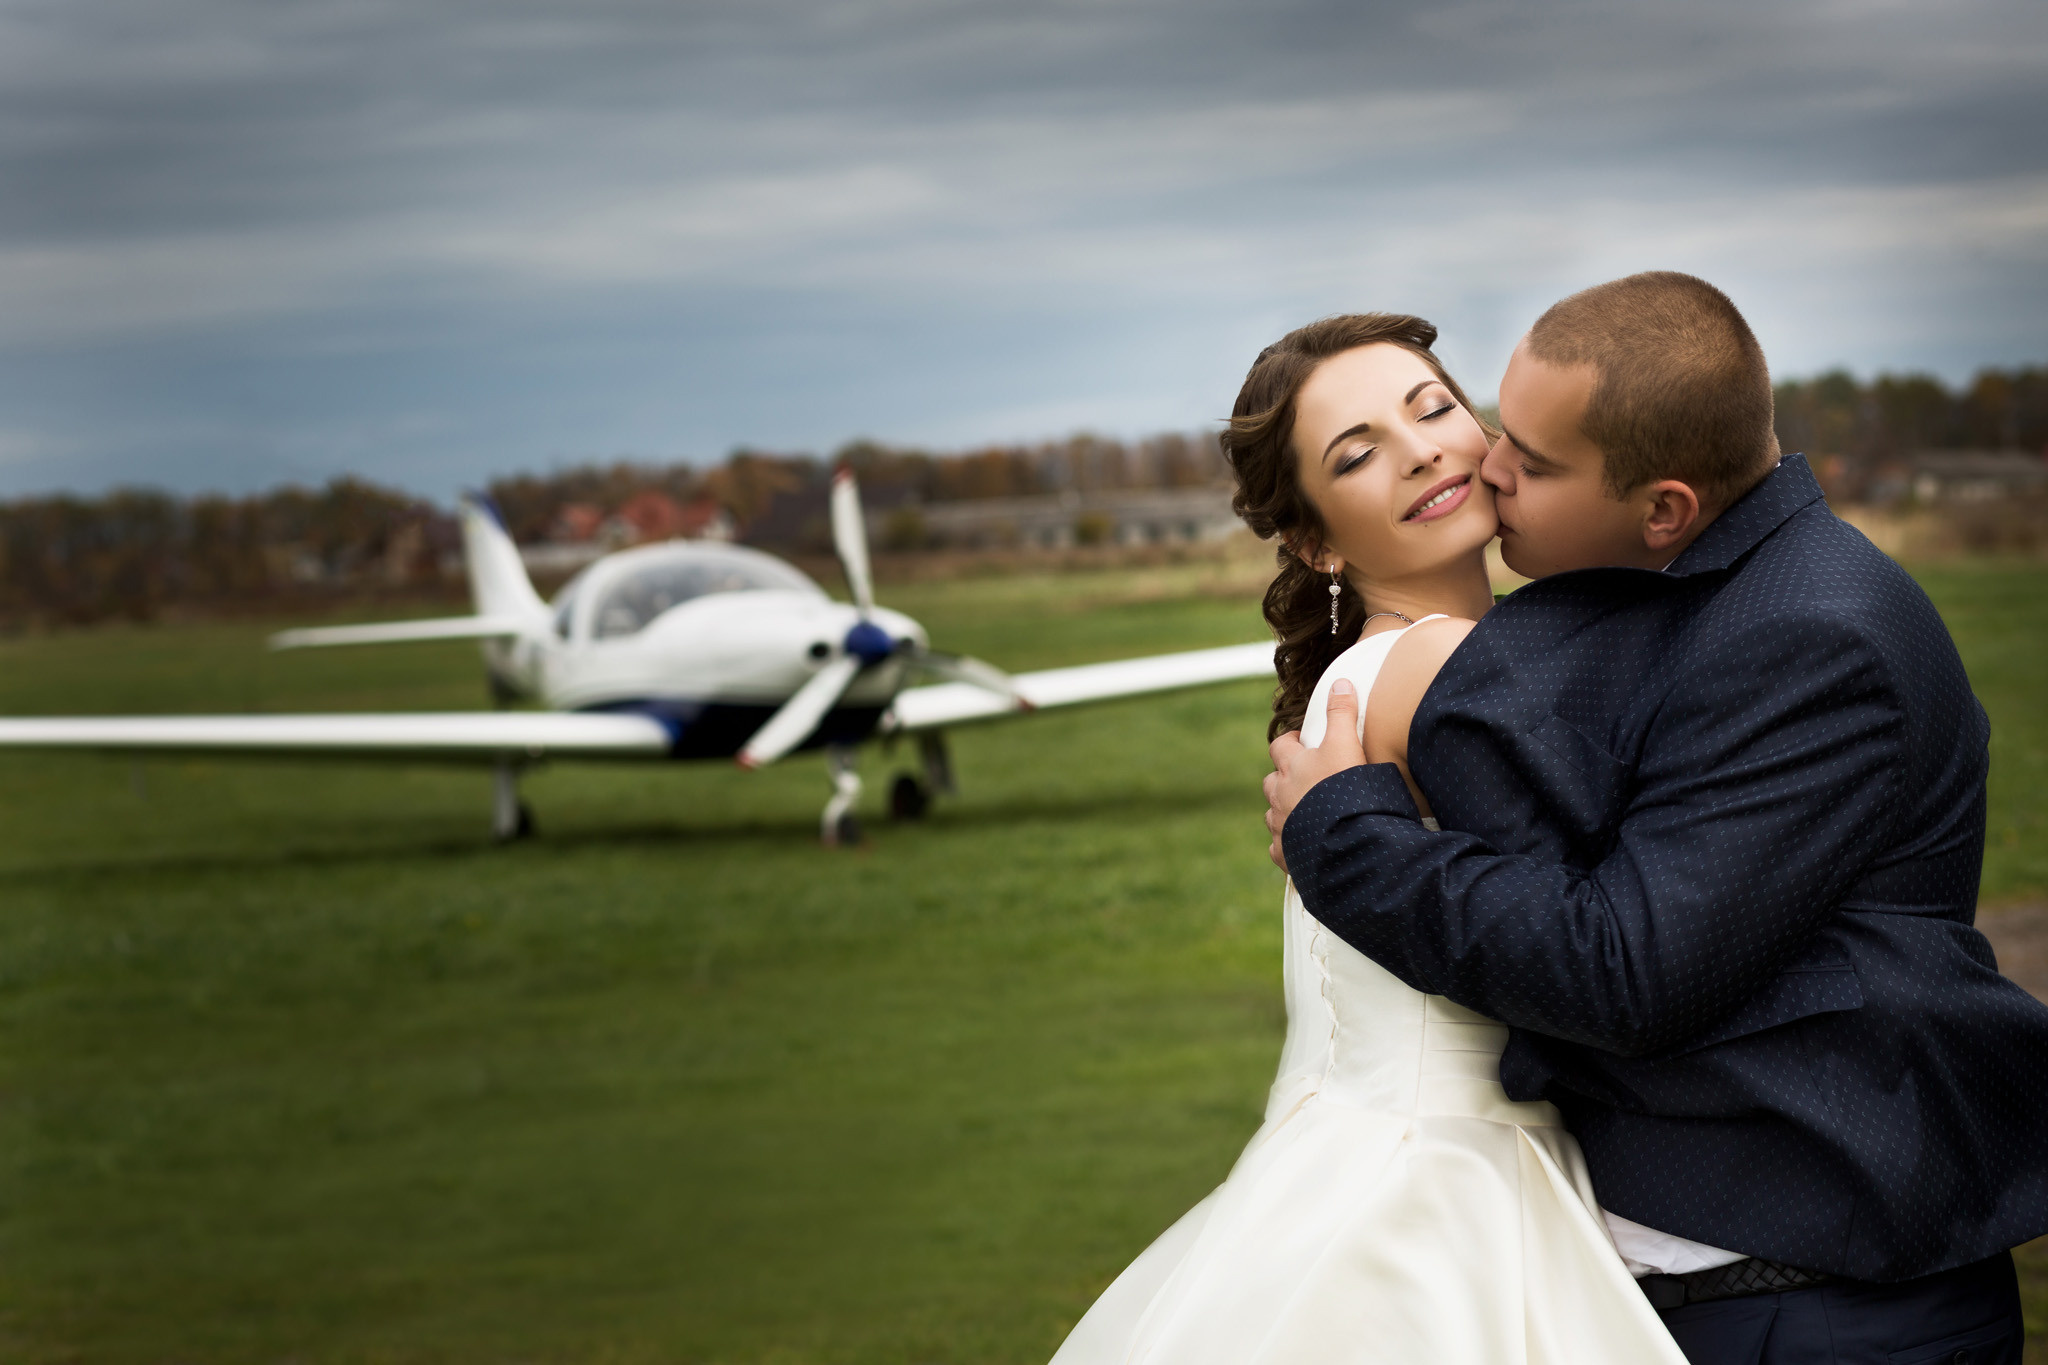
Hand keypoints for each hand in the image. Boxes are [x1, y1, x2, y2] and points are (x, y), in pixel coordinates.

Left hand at [1263, 679, 1366, 871]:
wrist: (1345, 842)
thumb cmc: (1345, 790)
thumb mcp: (1347, 745)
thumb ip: (1343, 713)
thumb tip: (1340, 682)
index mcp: (1292, 767)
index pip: (1281, 745)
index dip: (1291, 741)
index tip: (1303, 741)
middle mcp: (1280, 795)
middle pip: (1272, 781)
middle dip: (1284, 778)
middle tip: (1306, 779)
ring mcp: (1280, 826)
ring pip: (1274, 813)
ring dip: (1285, 810)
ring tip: (1306, 812)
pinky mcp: (1286, 853)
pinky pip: (1279, 847)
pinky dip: (1288, 843)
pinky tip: (1303, 845)